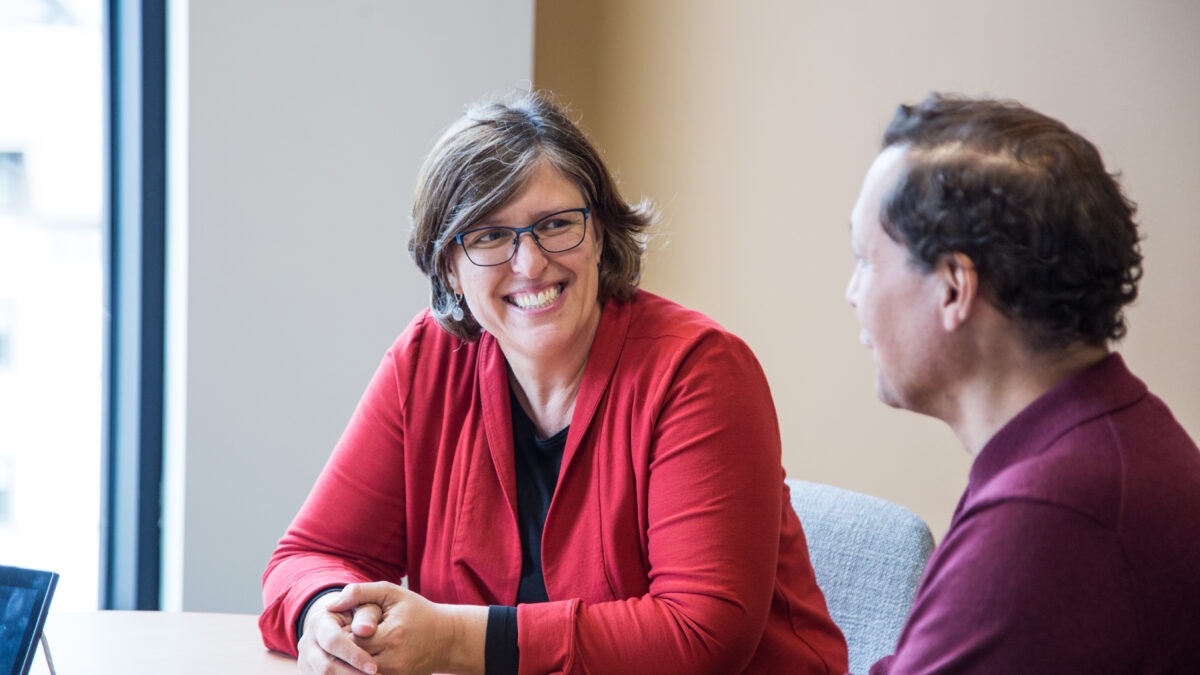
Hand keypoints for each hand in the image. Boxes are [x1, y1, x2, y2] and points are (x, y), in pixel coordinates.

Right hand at [297, 589, 382, 673]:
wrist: (345, 625)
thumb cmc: (360, 615)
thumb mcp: (366, 607)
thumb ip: (367, 614)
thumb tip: (364, 630)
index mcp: (319, 621)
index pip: (333, 641)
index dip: (354, 656)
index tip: (374, 667)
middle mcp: (307, 643)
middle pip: (325, 667)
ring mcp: (306, 661)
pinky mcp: (309, 674)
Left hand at [329, 582, 486, 674]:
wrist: (446, 638)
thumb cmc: (416, 611)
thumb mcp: (391, 593)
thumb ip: (360, 593)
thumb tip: (331, 604)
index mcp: (391, 635)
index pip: (351, 639)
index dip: (342, 632)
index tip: (340, 625)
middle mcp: (393, 660)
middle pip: (354, 659)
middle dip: (345, 648)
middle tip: (342, 638)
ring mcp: (396, 674)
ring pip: (359, 671)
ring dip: (352, 660)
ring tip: (351, 647)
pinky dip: (363, 667)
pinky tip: (364, 657)